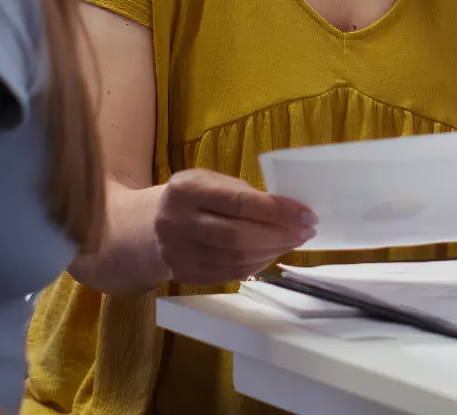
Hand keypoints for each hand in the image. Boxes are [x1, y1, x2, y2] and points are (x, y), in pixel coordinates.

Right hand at [153, 168, 316, 284]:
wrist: (149, 225)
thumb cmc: (194, 198)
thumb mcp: (212, 182)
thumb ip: (245, 194)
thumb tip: (290, 212)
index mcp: (186, 190)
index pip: (239, 202)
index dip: (278, 210)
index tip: (307, 214)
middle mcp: (175, 222)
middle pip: (238, 236)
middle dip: (280, 235)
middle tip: (306, 231)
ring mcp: (176, 252)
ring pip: (236, 259)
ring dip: (272, 252)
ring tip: (292, 241)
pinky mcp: (183, 274)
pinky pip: (229, 274)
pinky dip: (256, 265)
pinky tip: (271, 254)